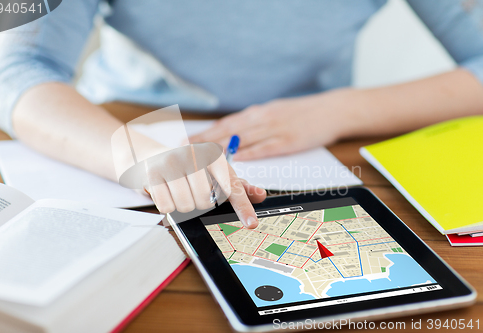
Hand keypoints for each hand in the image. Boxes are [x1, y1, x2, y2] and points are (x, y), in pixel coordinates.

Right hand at [143, 144, 265, 227]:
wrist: (156, 157)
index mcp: (214, 156)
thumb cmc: (192, 168)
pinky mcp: (153, 173)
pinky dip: (168, 205)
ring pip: (186, 206)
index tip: (251, 223)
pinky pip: (166, 206)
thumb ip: (238, 187)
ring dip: (184, 206)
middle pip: (206, 202)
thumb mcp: (217, 173)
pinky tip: (167, 191)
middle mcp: (194, 156)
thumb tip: (260, 195)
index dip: (243, 208)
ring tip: (181, 191)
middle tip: (194, 192)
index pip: (232, 188)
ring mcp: (172, 163)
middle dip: (200, 204)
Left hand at [189, 89, 359, 159]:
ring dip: (221, 149)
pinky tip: (237, 160)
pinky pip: (266, 148)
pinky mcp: (289, 141)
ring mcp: (276, 129)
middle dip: (205, 141)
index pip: (227, 123)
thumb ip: (255, 121)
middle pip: (229, 131)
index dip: (206, 132)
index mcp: (259, 112)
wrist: (333, 109)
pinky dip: (249, 154)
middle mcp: (263, 118)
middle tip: (185, 150)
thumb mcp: (276, 111)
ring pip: (243, 140)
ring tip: (202, 158)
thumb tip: (235, 131)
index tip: (188, 140)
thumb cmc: (303, 113)